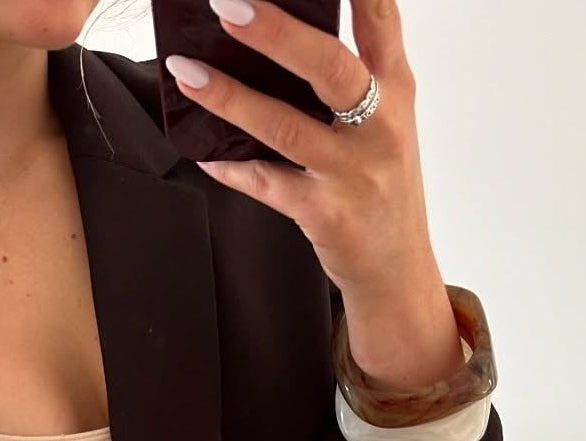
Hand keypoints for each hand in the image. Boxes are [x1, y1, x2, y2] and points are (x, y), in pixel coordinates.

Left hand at [164, 0, 437, 301]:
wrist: (397, 269)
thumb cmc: (382, 187)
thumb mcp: (386, 123)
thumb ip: (356, 75)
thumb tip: (284, 32)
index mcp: (395, 91)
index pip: (382, 19)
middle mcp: (380, 127)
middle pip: (329, 67)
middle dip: (275, 32)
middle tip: (227, 5)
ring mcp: (352, 173)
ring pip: (285, 127)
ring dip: (229, 97)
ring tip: (187, 71)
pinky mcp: (326, 214)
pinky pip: (266, 183)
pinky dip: (230, 165)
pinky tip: (204, 150)